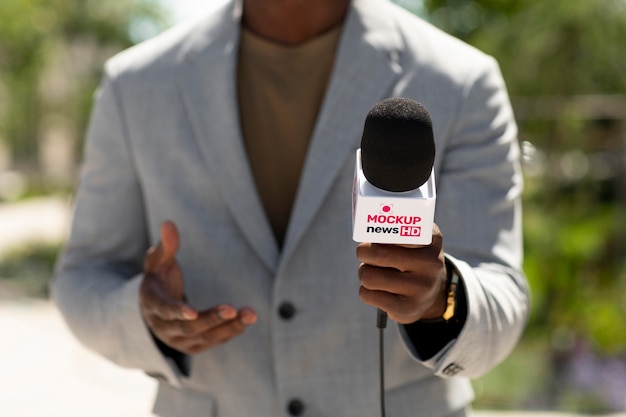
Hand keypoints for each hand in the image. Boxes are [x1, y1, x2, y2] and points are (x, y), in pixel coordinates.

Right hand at [140, 221, 256, 354]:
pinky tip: (246, 319)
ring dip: (228, 328)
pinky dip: (230, 332)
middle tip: (232, 309)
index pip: (164, 310)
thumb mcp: (158, 260)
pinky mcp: (193, 346)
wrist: (156, 307)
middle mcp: (163, 327)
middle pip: (188, 328)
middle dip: (211, 319)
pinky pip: (213, 341)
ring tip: (250, 314)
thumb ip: (166, 245)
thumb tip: (169, 223)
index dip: (177, 311)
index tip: (192, 312)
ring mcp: (178, 340)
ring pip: (204, 338)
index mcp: (152, 304)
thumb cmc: (159, 277)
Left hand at [356, 224, 447, 323]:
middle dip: (363, 252)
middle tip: (365, 253)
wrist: (432, 293)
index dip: (376, 232)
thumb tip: (363, 229)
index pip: (396, 230)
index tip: (373, 235)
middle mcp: (430, 263)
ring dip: (364, 273)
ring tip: (372, 272)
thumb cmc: (412, 258)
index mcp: (431, 239)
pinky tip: (377, 289)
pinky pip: (367, 295)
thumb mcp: (415, 238)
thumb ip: (394, 228)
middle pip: (377, 253)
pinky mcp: (407, 308)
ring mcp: (421, 288)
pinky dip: (365, 291)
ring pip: (368, 276)